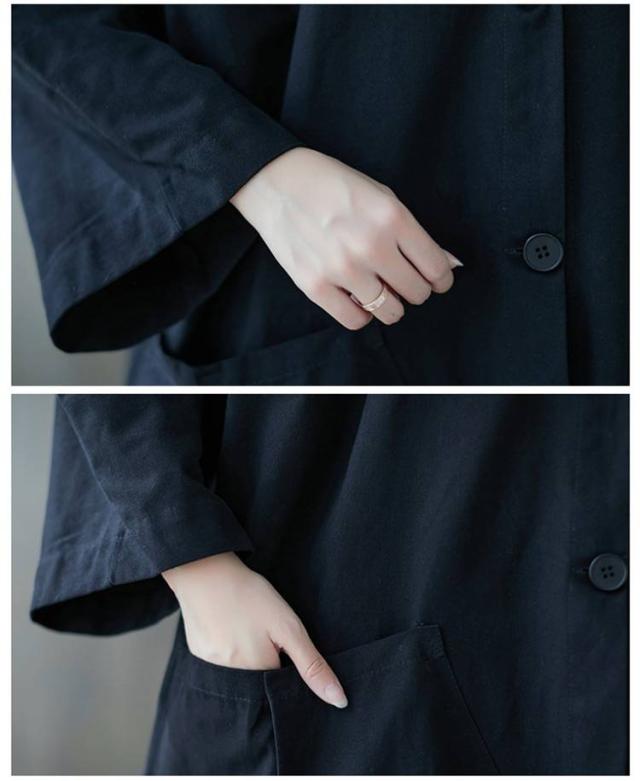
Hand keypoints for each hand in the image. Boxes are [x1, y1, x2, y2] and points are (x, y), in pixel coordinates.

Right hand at [162, 552, 347, 708]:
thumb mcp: (288, 627)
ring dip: (245, 652)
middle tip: (258, 625)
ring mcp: (210, 666)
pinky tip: (226, 622)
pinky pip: (219, 660)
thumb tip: (339, 700)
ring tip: (242, 622)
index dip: (286, 659)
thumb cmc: (250, 595)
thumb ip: (312, 665)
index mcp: (258, 671)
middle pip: (259, 678)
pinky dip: (226, 645)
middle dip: (264, 656)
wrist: (205, 569)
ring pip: (239, 669)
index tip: (279, 639)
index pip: (282, 681)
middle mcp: (230, 678)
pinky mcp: (197, 653)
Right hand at [230, 147, 460, 328]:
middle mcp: (371, 246)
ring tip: (382, 292)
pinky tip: (358, 299)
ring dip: (392, 306)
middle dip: (416, 290)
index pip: (435, 267)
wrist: (277, 184)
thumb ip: (414, 233)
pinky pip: (356, 321)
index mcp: (392, 218)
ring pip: (390, 311)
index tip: (436, 281)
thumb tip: (447, 265)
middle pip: (416, 292)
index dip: (441, 279)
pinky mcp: (316, 286)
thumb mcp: (382, 197)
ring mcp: (342, 269)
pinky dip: (363, 314)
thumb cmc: (334, 187)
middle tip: (404, 283)